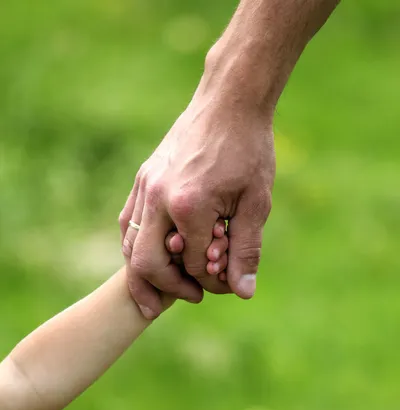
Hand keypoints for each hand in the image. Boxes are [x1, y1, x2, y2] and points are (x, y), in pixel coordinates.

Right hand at [120, 63, 274, 319]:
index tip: (228, 283)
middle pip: (147, 264)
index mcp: (189, 206)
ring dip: (145, 273)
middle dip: (169, 289)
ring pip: (130, 246)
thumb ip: (246, 250)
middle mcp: (158, 199)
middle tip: (191, 297)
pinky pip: (129, 223)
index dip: (213, 282)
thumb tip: (243, 292)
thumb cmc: (248, 149)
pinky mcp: (142, 179)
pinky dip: (137, 246)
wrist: (228, 101)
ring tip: (158, 293)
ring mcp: (145, 187)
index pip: (195, 265)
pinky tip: (149, 257)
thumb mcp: (256, 202)